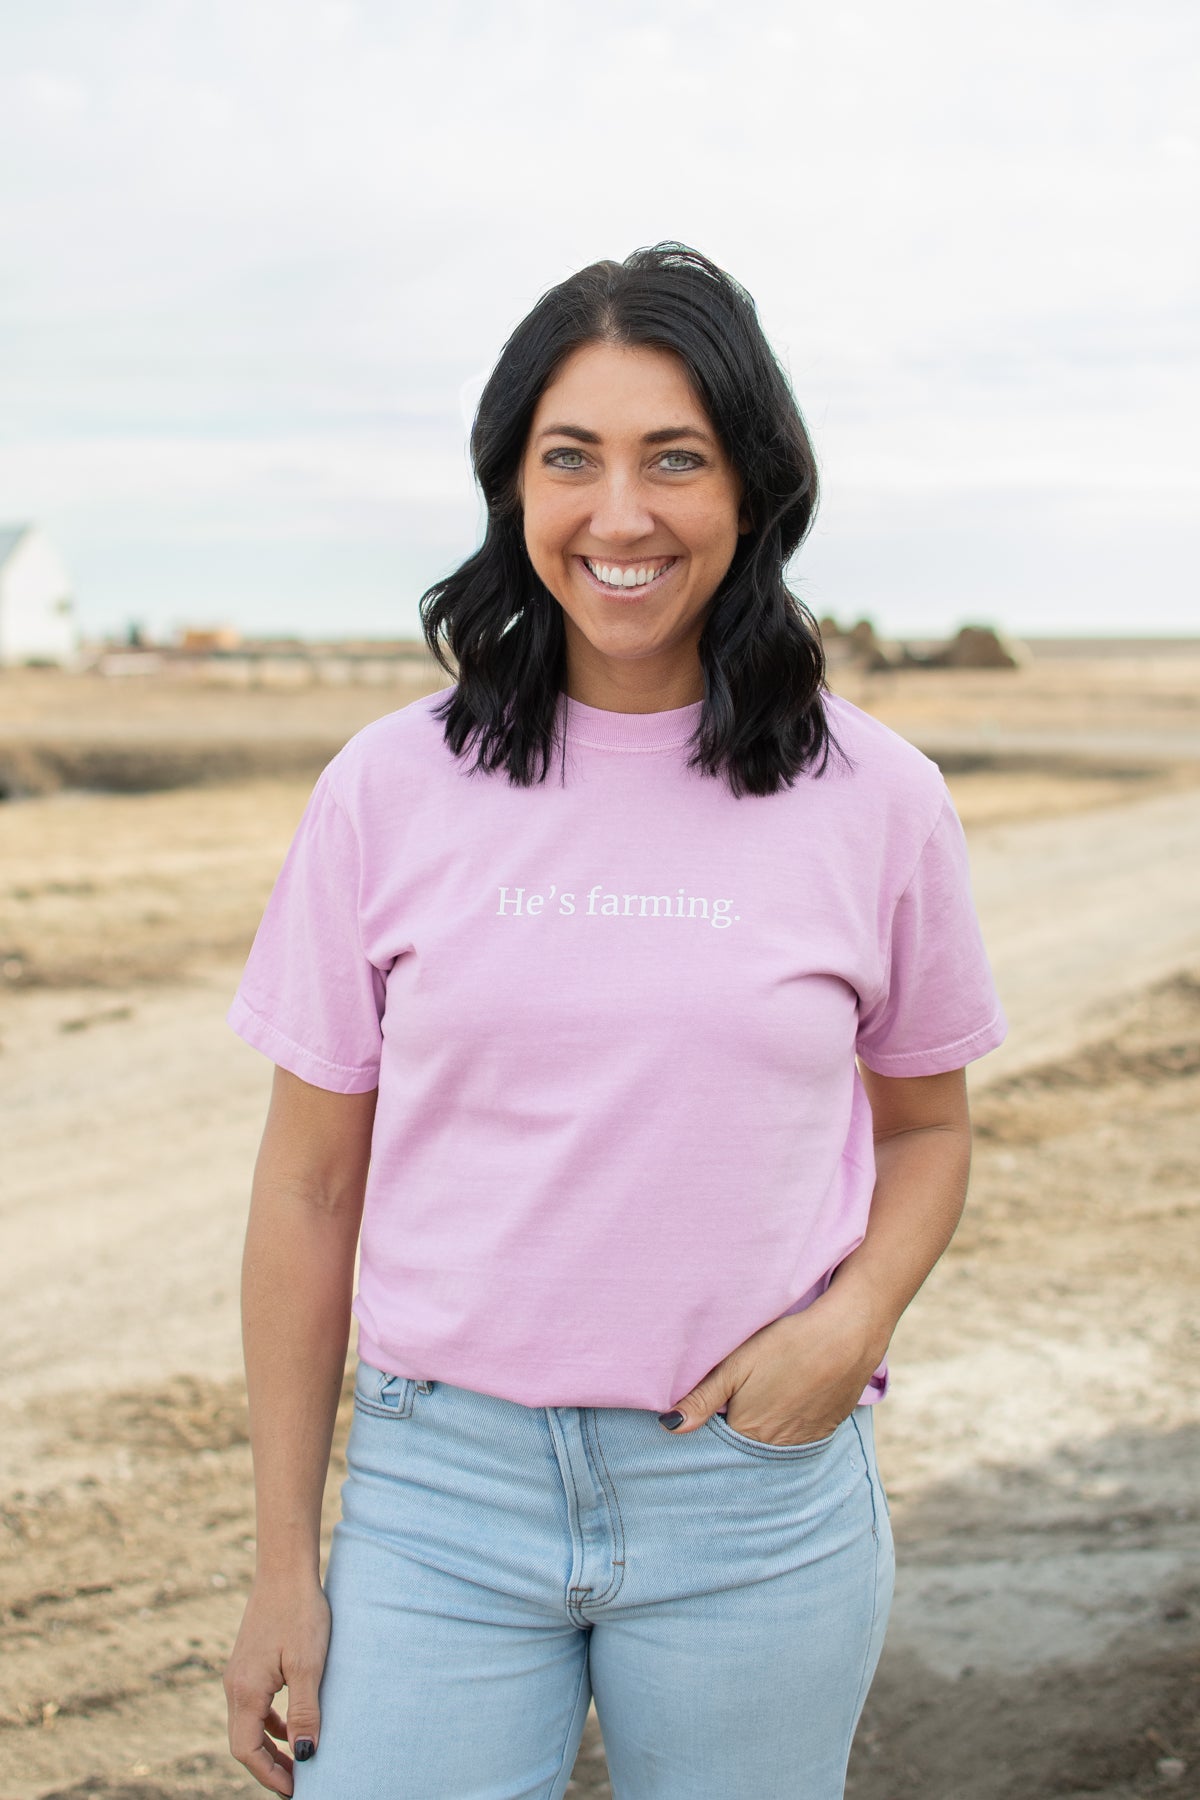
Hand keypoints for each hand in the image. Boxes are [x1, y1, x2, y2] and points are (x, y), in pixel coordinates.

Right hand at [224, 1576, 330, 1795]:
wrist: (285, 1569)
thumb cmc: (300, 1613)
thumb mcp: (308, 1665)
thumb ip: (305, 1712)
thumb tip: (306, 1756)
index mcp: (244, 1691)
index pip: (246, 1751)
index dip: (269, 1775)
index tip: (295, 1790)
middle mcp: (234, 1686)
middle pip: (243, 1742)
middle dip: (268, 1765)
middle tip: (297, 1782)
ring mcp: (239, 1673)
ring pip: (248, 1724)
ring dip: (270, 1746)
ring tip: (298, 1759)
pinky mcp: (249, 1662)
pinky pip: (254, 1705)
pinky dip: (271, 1723)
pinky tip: (292, 1724)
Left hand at [658, 1288, 885, 1444]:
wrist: (848, 1333)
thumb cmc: (787, 1343)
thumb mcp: (736, 1365)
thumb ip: (702, 1398)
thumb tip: (668, 1427)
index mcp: (749, 1432)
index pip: (720, 1441)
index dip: (714, 1423)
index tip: (715, 1404)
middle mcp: (777, 1446)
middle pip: (747, 1443)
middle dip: (738, 1427)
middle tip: (741, 1393)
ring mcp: (806, 1439)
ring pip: (775, 1440)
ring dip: (767, 1426)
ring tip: (768, 1393)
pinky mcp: (829, 1426)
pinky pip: (801, 1434)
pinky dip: (792, 1421)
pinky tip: (792, 1394)